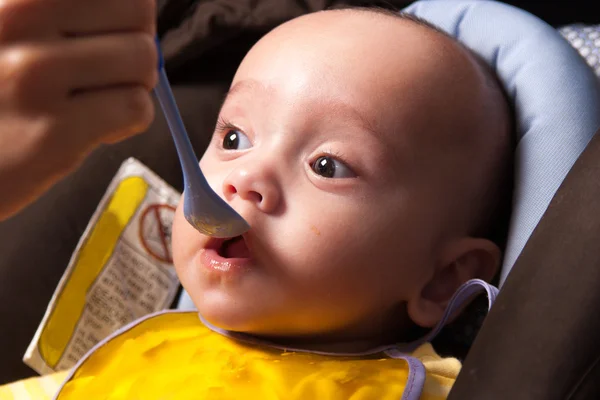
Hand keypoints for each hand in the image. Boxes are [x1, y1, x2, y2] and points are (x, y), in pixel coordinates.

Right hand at [0, 0, 157, 219]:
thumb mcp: (8, 27)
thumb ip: (59, 14)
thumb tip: (141, 12)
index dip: (125, 12)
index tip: (105, 34)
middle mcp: (16, 19)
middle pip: (138, 13)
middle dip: (134, 44)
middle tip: (104, 71)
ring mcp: (33, 75)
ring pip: (143, 59)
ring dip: (133, 85)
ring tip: (94, 101)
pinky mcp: (52, 132)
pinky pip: (135, 107)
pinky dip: (128, 121)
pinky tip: (92, 128)